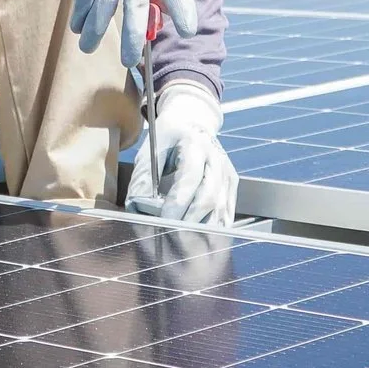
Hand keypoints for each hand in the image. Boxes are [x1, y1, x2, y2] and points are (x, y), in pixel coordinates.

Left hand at [128, 83, 237, 226]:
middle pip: (209, 198)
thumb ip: (143, 179)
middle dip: (189, 223)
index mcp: (195, 144)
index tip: (162, 221)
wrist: (191, 122)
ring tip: (184, 245)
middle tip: (171, 239)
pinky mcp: (232, 184)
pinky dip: (213, 229)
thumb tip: (136, 210)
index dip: (177, 204)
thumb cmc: (167, 138)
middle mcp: (216, 158)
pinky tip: (199, 240)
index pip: (189, 179)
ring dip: (202, 231)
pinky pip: (226, 213)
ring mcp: (227, 172)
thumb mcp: (150, 150)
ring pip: (220, 209)